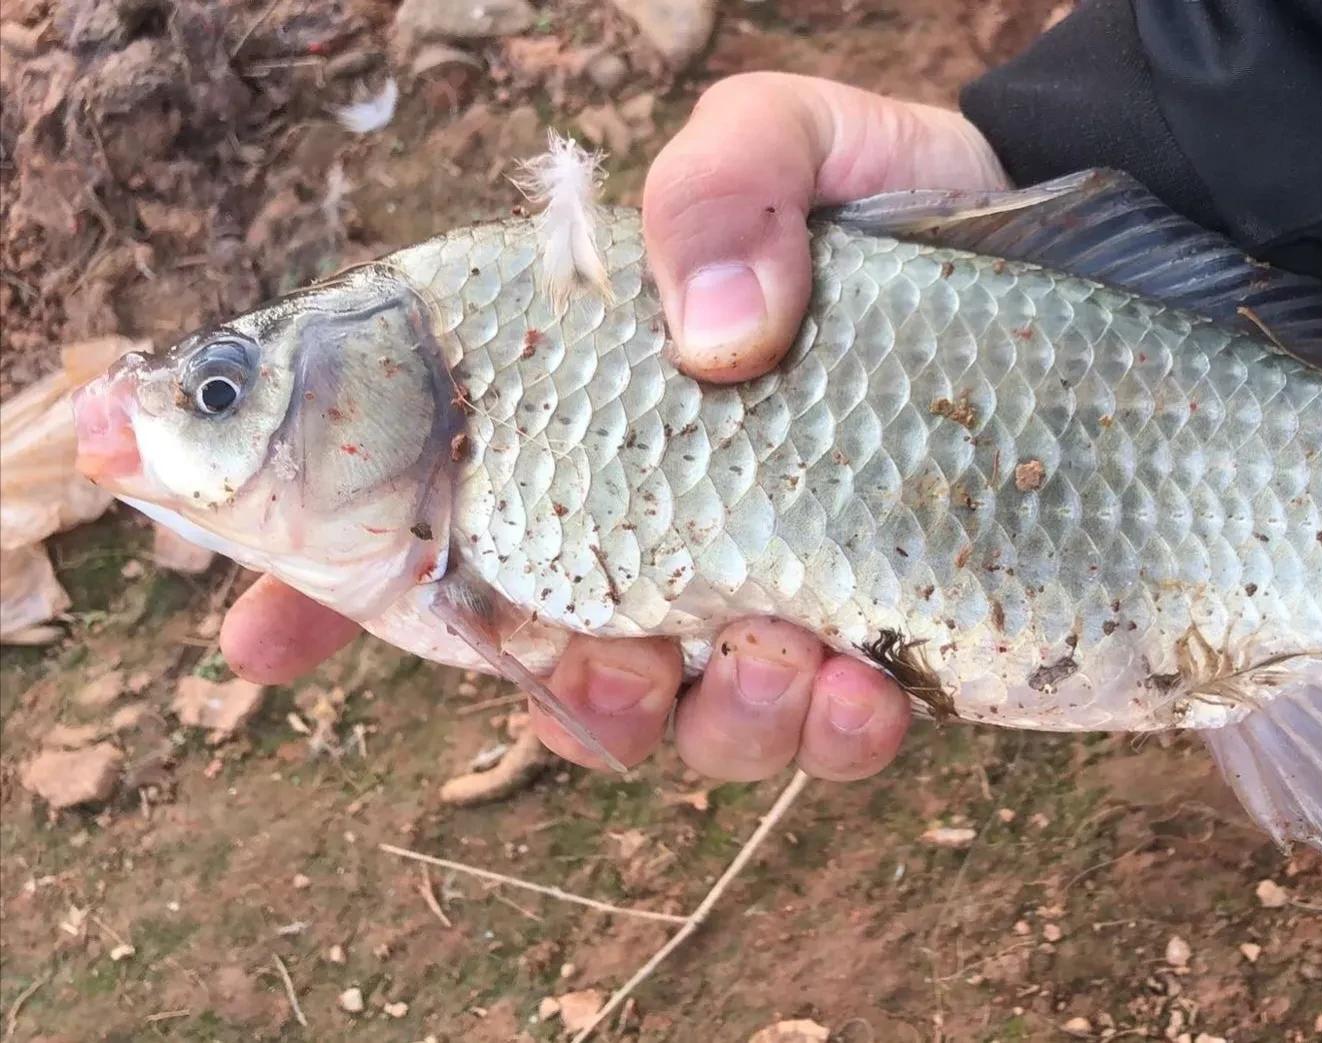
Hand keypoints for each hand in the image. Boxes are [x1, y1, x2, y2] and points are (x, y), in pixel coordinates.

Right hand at [221, 73, 1007, 780]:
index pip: (421, 512)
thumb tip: (719, 342)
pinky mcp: (869, 638)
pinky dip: (830, 735)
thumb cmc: (885, 191)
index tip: (263, 639)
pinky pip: (819, 736)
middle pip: (543, 663)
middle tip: (607, 660)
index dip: (324, 587)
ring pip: (680, 724)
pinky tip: (867, 688)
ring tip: (774, 653)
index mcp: (580, 413)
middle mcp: (650, 519)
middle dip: (563, 696)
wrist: (1046, 257)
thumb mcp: (789, 138)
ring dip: (706, 721)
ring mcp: (756, 592)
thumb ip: (720, 186)